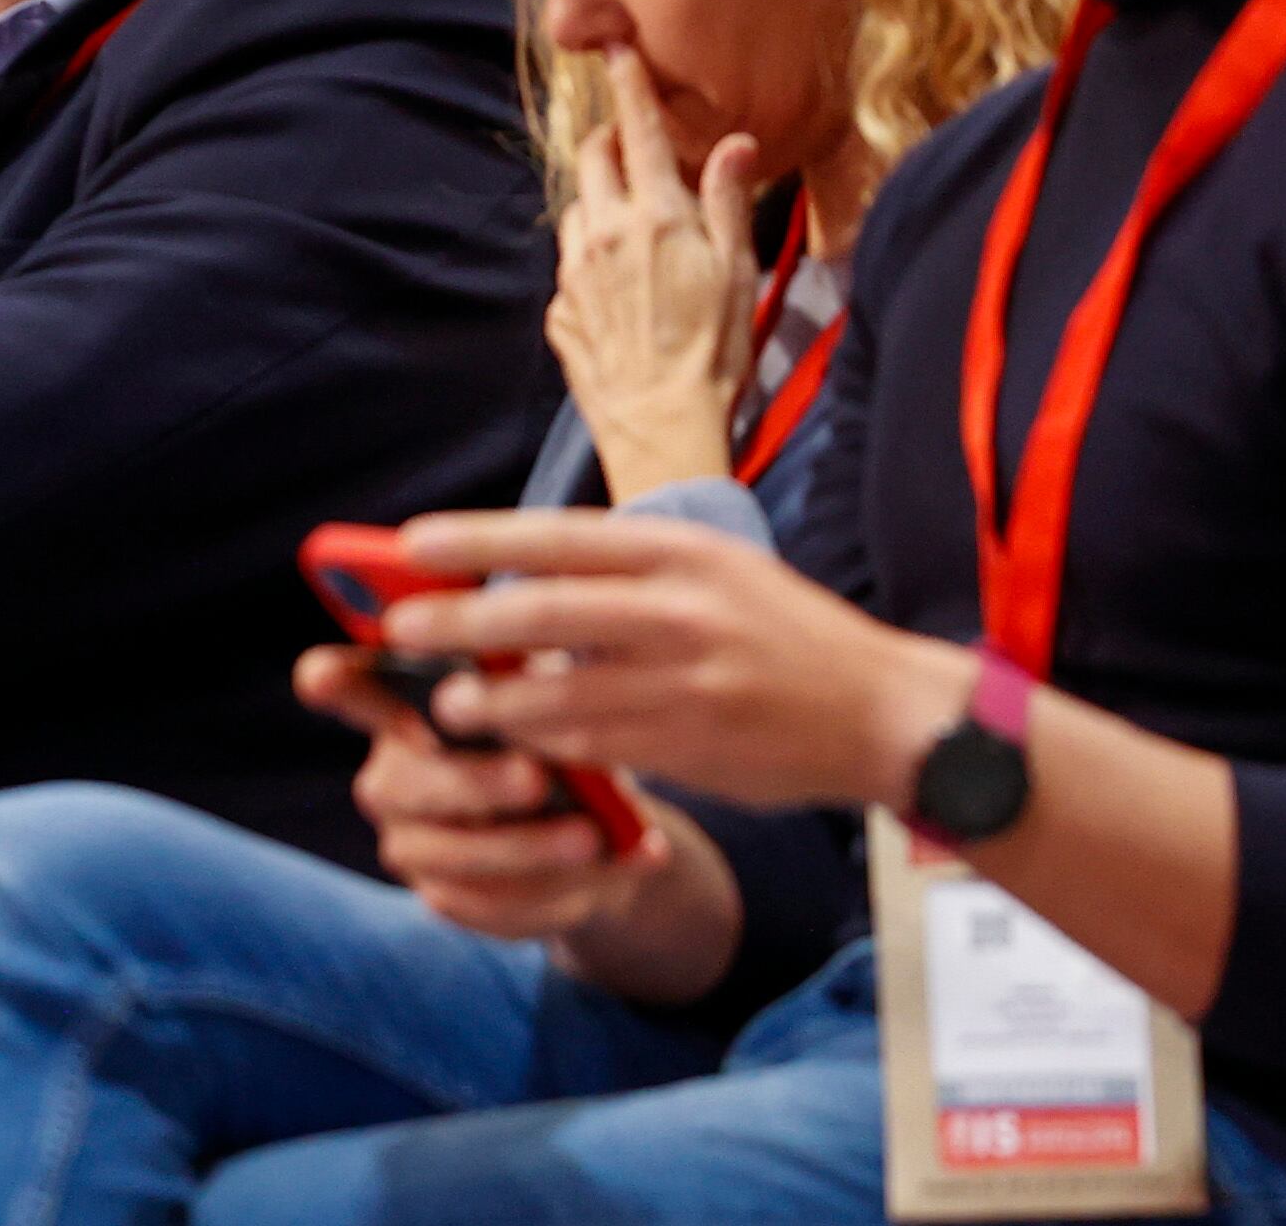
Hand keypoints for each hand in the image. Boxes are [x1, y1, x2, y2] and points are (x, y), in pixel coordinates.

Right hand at [296, 645, 669, 939]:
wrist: (599, 832)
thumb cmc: (562, 739)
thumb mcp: (555, 696)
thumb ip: (536, 684)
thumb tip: (548, 679)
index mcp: (406, 709)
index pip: (348, 688)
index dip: (329, 682)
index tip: (320, 677)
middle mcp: (390, 778)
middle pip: (402, 785)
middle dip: (473, 784)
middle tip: (537, 779)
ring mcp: (410, 844)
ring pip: (448, 856)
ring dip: (524, 849)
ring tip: (591, 838)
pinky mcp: (445, 898)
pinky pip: (485, 909)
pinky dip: (551, 894)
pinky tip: (603, 873)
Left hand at [382, 511, 978, 814]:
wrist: (883, 714)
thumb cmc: (783, 634)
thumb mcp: (715, 573)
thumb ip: (626, 575)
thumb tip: (516, 577)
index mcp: (681, 554)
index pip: (558, 538)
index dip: (477, 540)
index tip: (412, 543)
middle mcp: (680, 611)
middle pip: (542, 614)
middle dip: (459, 624)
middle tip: (402, 629)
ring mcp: (686, 683)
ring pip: (557, 693)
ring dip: (492, 703)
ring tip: (449, 706)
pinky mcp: (688, 746)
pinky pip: (594, 746)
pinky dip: (548, 745)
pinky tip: (517, 747)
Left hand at [547, 50, 761, 500]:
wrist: (664, 428)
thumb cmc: (716, 352)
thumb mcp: (739, 271)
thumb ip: (727, 200)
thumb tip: (733, 143)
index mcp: (654, 217)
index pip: (637, 132)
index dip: (628, 87)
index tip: (617, 53)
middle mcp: (604, 235)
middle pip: (592, 159)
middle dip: (609, 140)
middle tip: (635, 147)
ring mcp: (575, 274)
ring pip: (576, 209)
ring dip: (598, 199)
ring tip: (633, 221)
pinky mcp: (560, 311)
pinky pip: (570, 265)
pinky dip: (591, 257)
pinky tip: (620, 283)